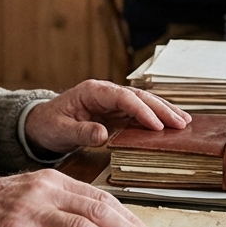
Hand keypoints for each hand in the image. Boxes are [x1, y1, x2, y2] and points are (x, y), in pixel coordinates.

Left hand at [24, 79, 190, 154]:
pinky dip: (157, 117)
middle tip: (181, 123)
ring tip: (185, 122)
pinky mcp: (115, 112)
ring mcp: (112, 101)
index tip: (157, 126)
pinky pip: (140, 112)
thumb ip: (80, 133)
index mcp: (92, 91)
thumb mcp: (60, 131)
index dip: (141, 110)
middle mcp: (106, 92)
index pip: (123, 97)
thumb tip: (103, 135)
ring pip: (143, 102)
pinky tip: (172, 124)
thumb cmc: (48, 125)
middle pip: (139, 97)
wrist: (40, 123)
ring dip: (164, 111)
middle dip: (161, 109)